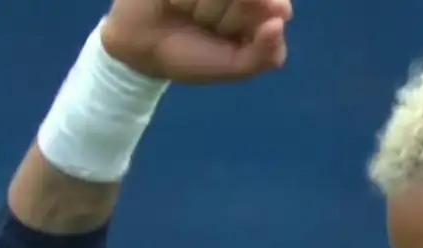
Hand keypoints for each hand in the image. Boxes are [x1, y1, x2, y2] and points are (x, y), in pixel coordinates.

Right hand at [100, 0, 291, 81]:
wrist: (141, 48)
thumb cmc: (194, 56)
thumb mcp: (235, 66)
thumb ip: (267, 53)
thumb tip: (281, 20)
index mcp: (261, 9)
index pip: (278, 6)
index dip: (257, 18)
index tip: (233, 34)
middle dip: (229, 18)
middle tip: (209, 26)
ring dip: (205, 7)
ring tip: (192, 14)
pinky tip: (175, 2)